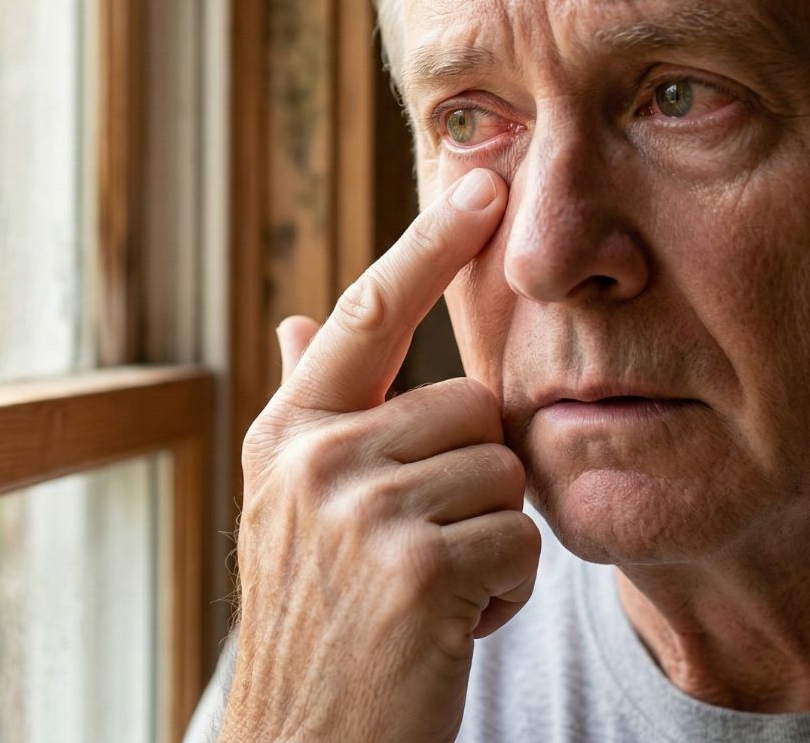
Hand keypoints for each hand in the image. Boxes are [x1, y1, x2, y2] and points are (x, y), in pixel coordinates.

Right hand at [220, 168, 541, 742]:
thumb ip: (309, 404)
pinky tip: (449, 627)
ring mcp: (362, 513)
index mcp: (290, 433)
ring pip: (503, 469)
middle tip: (425, 543)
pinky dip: (505, 587)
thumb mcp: (293, 503)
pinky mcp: (418, 571)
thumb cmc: (317, 617)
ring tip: (431, 587)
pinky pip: (519, 537)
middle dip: (473, 472)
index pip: (370, 311)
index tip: (484, 182)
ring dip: (490, 534)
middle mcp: (318, 458)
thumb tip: (297, 318)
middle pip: (471, 404)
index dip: (429, 242)